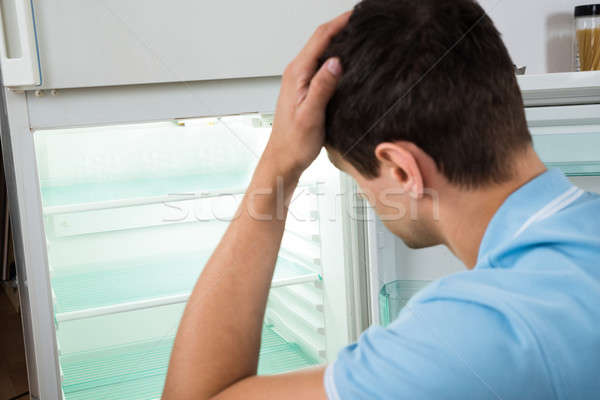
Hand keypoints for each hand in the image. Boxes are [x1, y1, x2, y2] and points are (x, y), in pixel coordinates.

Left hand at [263, 12, 349, 178]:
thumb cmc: (294, 142)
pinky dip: (334, 55)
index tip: (357, 15)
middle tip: (363, 22)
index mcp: (297, 74)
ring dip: (338, 39)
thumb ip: (322, 87)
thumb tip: (335, 61)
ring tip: (359, 34)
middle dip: (340, 26)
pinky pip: (319, 64)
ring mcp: (299, 80)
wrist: (283, 159)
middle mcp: (296, 72)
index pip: (320, 38)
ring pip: (320, 51)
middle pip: (320, 39)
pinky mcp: (304, 89)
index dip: (339, 22)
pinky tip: (346, 59)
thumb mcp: (311, 115)